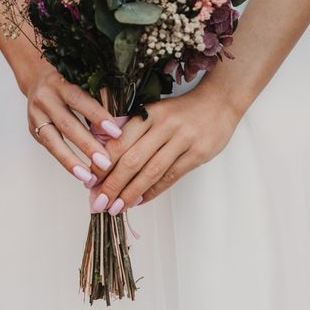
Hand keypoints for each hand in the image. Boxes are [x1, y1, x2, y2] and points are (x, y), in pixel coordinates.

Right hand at [23, 62, 122, 186]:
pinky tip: (80, 173)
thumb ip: (98, 97)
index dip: (98, 117)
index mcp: (61, 83)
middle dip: (87, 145)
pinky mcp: (33, 129)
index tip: (116, 133)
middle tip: (105, 163)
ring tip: (89, 177)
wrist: (36, 77)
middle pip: (67, 124)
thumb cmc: (69, 80)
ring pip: (53, 141)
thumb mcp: (82, 81)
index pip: (81, 100)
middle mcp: (46, 99)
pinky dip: (65, 161)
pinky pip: (50, 147)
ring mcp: (36, 115)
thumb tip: (123, 119)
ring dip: (71, 161)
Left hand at [89, 87, 240, 214]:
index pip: (120, 141)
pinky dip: (153, 191)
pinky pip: (171, 177)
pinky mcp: (198, 154)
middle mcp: (164, 125)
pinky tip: (139, 201)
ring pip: (151, 172)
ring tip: (116, 208)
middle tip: (99, 202)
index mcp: (149, 113)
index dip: (103, 164)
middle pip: (132, 160)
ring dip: (131, 193)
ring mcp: (183, 140)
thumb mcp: (155, 110)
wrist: (219, 102)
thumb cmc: (181, 109)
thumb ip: (131, 127)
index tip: (89, 180)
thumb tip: (103, 151)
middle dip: (112, 184)